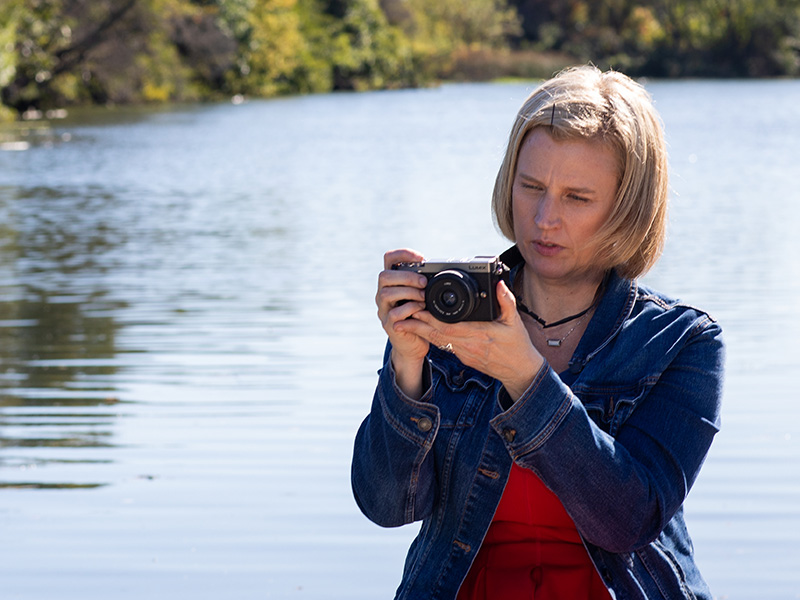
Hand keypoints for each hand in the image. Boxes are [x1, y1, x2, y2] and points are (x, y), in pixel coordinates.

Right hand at [376, 249, 429, 397]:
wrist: (413, 345)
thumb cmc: (420, 317)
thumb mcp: (423, 296)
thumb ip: (425, 283)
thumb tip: (442, 270)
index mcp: (392, 282)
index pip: (389, 259)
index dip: (402, 254)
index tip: (420, 258)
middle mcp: (383, 293)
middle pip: (384, 275)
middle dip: (407, 277)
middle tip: (424, 282)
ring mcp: (383, 309)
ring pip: (387, 293)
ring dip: (409, 292)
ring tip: (424, 297)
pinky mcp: (389, 324)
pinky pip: (395, 313)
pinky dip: (410, 309)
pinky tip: (421, 309)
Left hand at [397, 279, 543, 400]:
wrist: (519, 371)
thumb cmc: (518, 345)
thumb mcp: (515, 321)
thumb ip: (506, 301)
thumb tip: (499, 283)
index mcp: (480, 334)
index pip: (450, 327)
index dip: (432, 319)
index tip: (419, 309)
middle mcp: (469, 345)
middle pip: (438, 335)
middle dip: (419, 325)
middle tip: (405, 313)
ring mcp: (465, 353)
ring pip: (438, 342)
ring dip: (421, 332)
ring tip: (405, 322)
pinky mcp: (463, 358)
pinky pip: (444, 347)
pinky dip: (431, 338)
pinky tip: (422, 331)